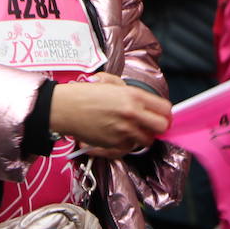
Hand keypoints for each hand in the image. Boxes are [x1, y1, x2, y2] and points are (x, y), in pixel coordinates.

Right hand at [49, 72, 170, 152]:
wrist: (64, 108)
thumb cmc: (84, 93)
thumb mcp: (110, 82)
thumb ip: (130, 91)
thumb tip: (144, 101)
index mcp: (133, 96)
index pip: (165, 109)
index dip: (165, 113)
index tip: (160, 115)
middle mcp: (132, 114)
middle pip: (162, 127)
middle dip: (159, 127)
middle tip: (151, 125)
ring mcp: (124, 131)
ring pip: (147, 140)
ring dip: (142, 136)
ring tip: (131, 130)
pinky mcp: (114, 144)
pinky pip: (129, 146)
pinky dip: (126, 143)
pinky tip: (116, 134)